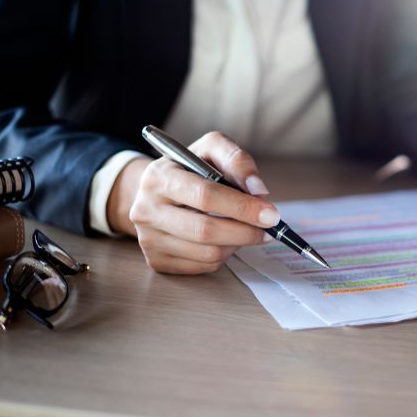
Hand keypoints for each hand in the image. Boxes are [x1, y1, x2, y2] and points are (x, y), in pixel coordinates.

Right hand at [110, 131, 277, 273]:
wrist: (158, 192)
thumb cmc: (191, 168)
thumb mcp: (211, 149)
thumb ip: (237, 160)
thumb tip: (258, 190)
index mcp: (158, 177)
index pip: (204, 196)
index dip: (242, 207)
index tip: (271, 215)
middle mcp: (145, 210)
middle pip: (205, 230)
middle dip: (245, 231)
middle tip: (269, 230)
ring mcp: (148, 239)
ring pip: (207, 253)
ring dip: (237, 244)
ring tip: (247, 231)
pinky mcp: (157, 261)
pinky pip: (202, 267)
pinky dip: (224, 256)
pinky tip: (227, 240)